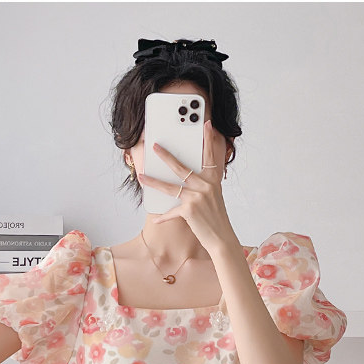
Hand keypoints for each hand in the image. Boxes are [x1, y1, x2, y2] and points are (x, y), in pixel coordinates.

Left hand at [137, 119, 235, 253]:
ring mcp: (197, 198)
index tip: (207, 124)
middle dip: (166, 156)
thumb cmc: (216, 219)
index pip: (210, 156)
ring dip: (153, 182)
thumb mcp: (213, 198)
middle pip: (182, 168)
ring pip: (170, 187)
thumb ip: (202, 186)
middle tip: (156, 147)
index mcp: (213, 181)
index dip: (209, 140)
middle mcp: (206, 186)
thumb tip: (185, 180)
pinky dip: (163, 217)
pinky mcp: (189, 211)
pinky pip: (171, 212)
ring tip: (142, 176)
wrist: (222, 239)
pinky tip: (155, 218)